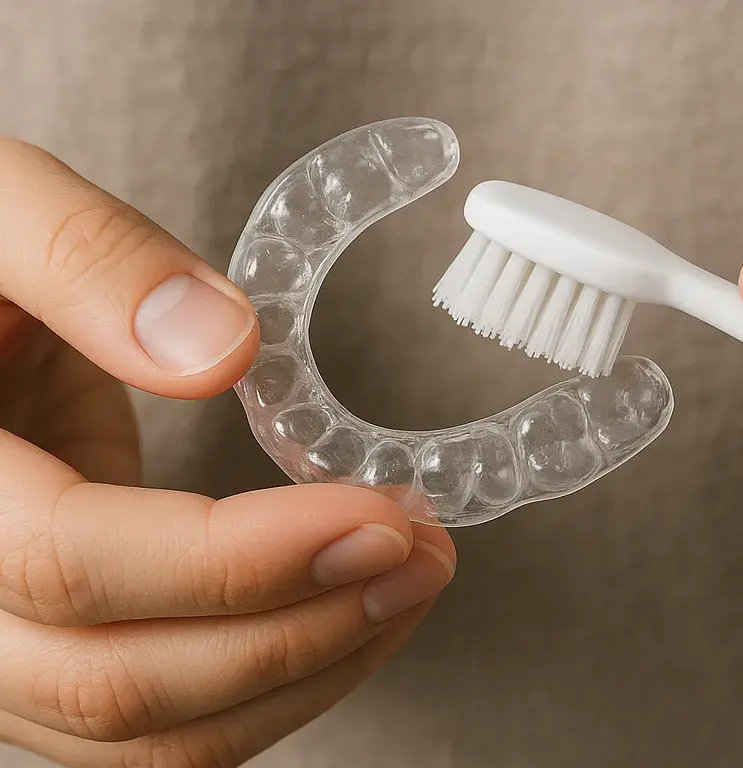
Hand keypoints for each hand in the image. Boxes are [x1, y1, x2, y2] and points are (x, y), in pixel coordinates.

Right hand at [0, 138, 456, 766]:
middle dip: (303, 628)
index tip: (375, 516)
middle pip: (121, 681)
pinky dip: (272, 686)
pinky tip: (350, 614)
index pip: (71, 563)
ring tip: (412, 583)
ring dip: (308, 671)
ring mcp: (2, 646)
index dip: (236, 557)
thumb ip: (90, 262)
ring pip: (151, 732)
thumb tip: (221, 349)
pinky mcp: (57, 650)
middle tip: (423, 553)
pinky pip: (163, 721)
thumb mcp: (2, 214)